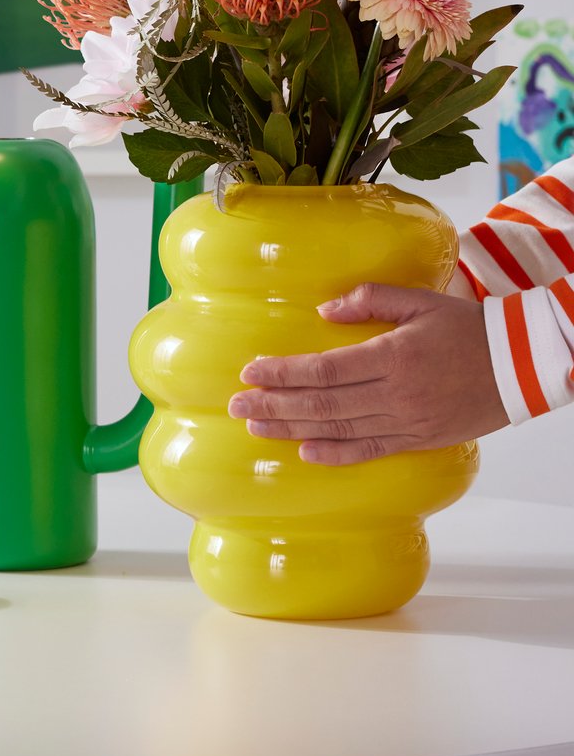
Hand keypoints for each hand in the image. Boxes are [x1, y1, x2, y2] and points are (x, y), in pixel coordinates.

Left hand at [226, 283, 508, 463]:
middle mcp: (396, 394)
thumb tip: (324, 311)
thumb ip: (369, 301)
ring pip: (340, 430)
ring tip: (256, 428)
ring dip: (294, 429)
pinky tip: (305, 452)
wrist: (519, 366)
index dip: (285, 373)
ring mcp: (407, 422)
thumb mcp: (419, 301)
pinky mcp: (418, 440)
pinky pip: (370, 451)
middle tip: (236, 406)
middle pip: (324, 403)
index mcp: (393, 356)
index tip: (250, 372)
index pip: (326, 369)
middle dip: (275, 405)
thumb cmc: (467, 327)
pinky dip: (336, 454)